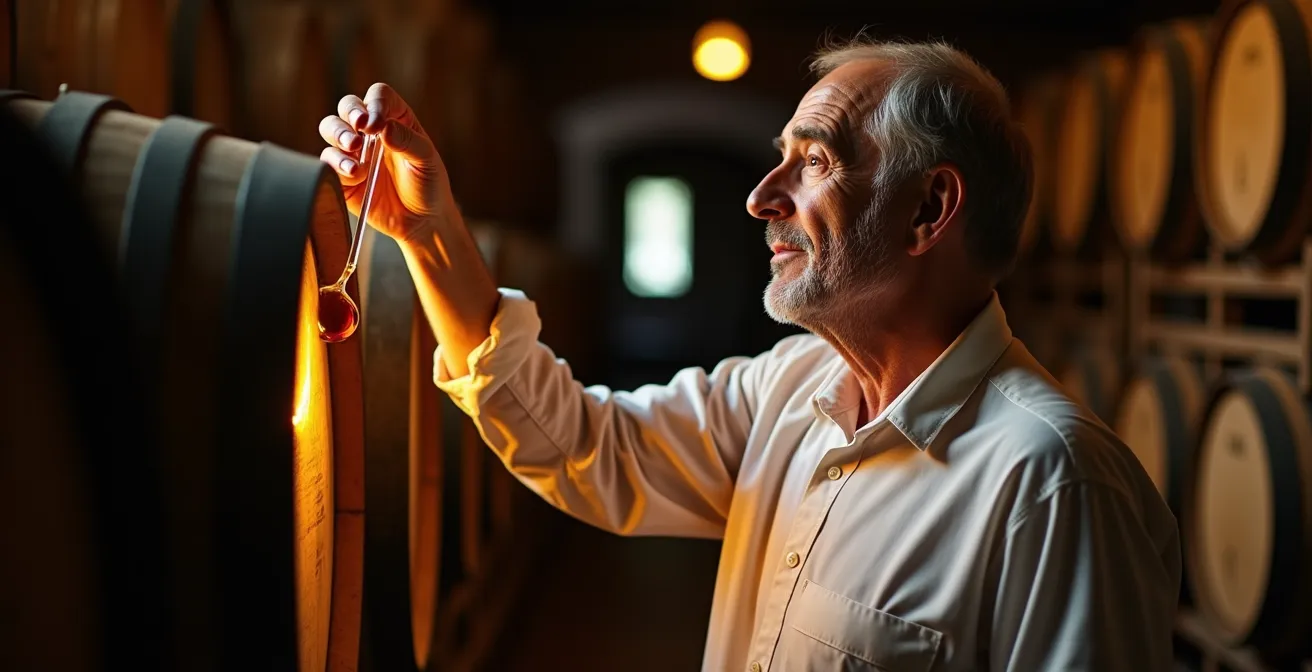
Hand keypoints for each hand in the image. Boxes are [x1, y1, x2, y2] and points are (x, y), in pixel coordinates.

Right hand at [318, 83, 455, 241]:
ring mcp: (354, 152)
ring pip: (331, 128)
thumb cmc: (429, 186)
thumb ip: (407, 141)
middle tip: (359, 130)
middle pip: (348, 106)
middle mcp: (371, 132)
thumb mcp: (426, 161)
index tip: (377, 125)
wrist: (421, 222)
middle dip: (349, 114)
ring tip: (353, 150)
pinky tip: (355, 175)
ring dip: (338, 135)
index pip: (379, 97)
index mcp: (395, 120)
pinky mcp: (342, 175)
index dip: (375, 104)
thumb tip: (383, 126)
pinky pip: (327, 161)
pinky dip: (336, 164)